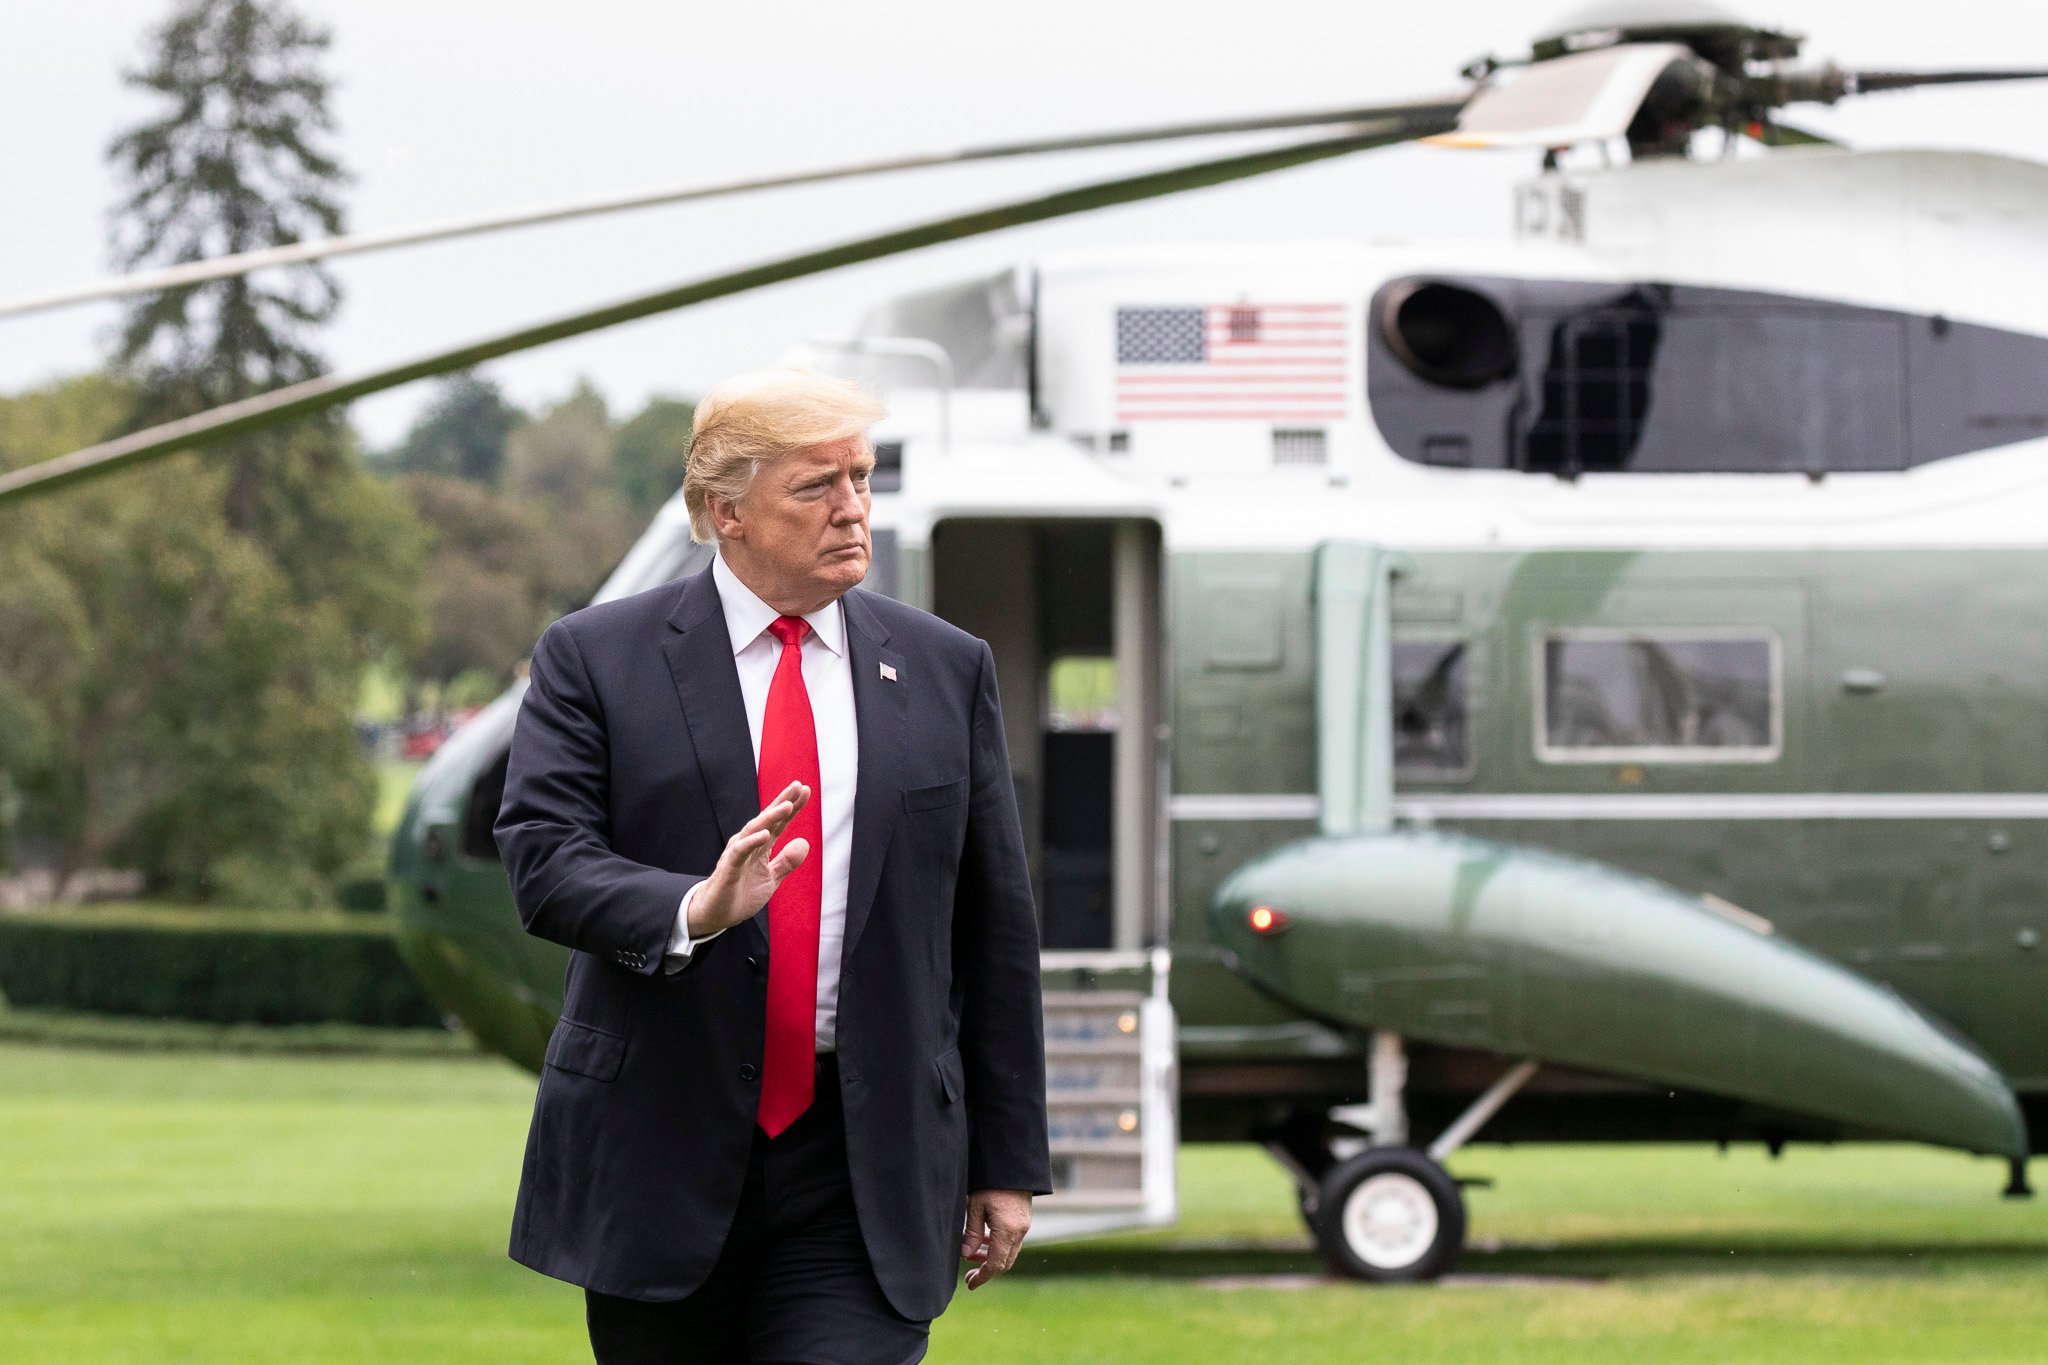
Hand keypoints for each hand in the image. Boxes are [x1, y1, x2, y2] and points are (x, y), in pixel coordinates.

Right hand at [687, 780, 810, 934]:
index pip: (778, 823)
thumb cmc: (742, 893)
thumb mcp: (771, 878)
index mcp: (761, 846)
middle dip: (782, 802)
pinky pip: (740, 851)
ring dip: (770, 818)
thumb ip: (787, 861)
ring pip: (754, 830)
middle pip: (767, 819)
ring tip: (786, 806)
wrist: (717, 914)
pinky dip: (752, 842)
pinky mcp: (729, 867)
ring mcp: (738, 854)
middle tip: (798, 786)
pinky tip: (765, 834)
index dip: (792, 807)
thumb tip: (805, 843)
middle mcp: (749, 844)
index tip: (806, 790)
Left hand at [961, 1189, 1030, 1289]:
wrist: (1013, 1165)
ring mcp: (1024, 1227)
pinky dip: (998, 1246)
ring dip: (991, 1258)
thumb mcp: (975, 1206)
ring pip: (1009, 1253)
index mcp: (1007, 1230)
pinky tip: (985, 1240)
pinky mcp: (1023, 1221)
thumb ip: (971, 1233)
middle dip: (986, 1271)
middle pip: (1005, 1262)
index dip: (983, 1277)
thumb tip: (966, 1255)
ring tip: (972, 1255)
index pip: (996, 1264)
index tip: (970, 1284)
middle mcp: (1019, 1232)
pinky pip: (1012, 1241)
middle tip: (969, 1276)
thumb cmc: (991, 1183)